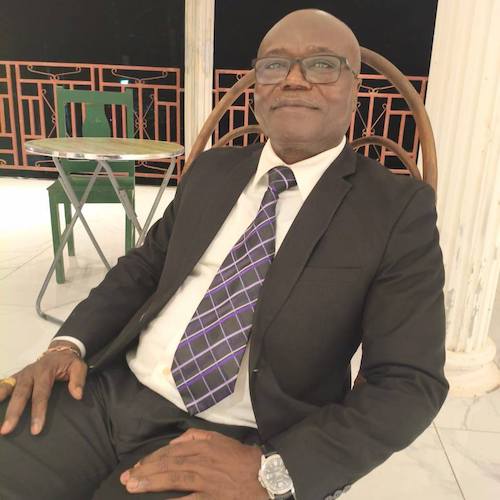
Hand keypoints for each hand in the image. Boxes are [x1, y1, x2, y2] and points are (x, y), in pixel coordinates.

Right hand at [0, 340, 86, 434]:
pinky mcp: (16, 376)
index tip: (35, 429)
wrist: (60, 350)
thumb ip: (78, 380)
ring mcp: (21, 374)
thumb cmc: (69, 362)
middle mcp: (30, 372)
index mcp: (45, 371)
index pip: (41, 394)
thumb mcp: (79, 367)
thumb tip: (77, 395)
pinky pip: (4, 384)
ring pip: (7, 387)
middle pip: (21, 393)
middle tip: (6, 430)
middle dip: (13, 412)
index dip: (38, 411)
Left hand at [120, 429, 268, 498]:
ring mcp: (205, 479)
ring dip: (151, 482)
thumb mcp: (219, 439)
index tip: (137, 466)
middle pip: (168, 463)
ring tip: (133, 487)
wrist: (263, 475)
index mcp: (203, 444)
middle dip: (145, 470)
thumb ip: (196, 436)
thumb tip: (176, 440)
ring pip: (173, 478)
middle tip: (127, 479)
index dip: (152, 458)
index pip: (171, 450)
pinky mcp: (210, 498)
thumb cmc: (240, 458)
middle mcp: (201, 459)